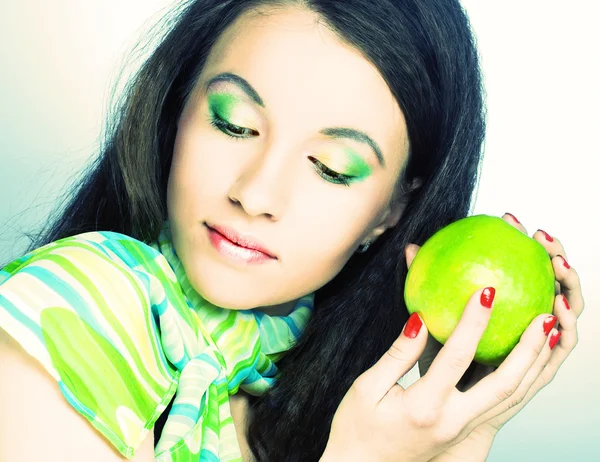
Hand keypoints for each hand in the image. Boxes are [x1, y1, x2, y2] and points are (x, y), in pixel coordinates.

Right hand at [321, 213, 583, 461]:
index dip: (473, 322)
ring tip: (547, 335)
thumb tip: (420, 321)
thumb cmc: (356, 429)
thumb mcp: (367, 388)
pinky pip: (501, 404)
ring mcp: (462, 430)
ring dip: (533, 365)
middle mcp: (452, 421)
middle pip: (504, 384)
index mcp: (425, 407)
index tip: (486, 292)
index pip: (456, 357)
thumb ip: (398, 355)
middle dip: (528, 349)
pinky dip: (520, 381)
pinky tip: (524, 359)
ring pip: (510, 398)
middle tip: (543, 317)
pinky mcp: (464, 432)